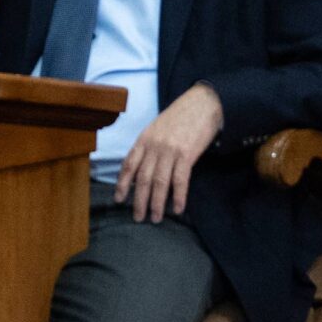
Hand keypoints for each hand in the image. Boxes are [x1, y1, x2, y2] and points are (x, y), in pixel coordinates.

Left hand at [115, 84, 224, 222]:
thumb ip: (149, 146)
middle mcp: (154, 145)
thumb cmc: (181, 116)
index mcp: (144, 138)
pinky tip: (177, 209)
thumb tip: (142, 170)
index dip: (122, 183)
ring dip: (156, 203)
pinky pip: (180, 180)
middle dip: (138, 200)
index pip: (129, 164)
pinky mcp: (187, 154)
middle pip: (142, 178)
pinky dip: (178, 197)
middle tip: (138, 218)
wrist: (203, 103)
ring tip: (155, 218)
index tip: (119, 199)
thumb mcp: (158, 127)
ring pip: (159, 182)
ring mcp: (170, 150)